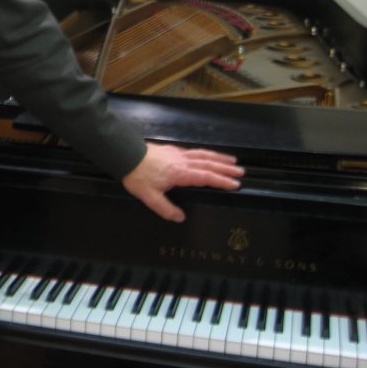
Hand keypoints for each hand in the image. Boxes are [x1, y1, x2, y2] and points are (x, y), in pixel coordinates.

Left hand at [121, 142, 242, 222]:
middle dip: (226, 169)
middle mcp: (182, 162)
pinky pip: (194, 151)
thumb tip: (180, 218)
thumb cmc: (137, 176)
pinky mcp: (172, 149)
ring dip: (219, 158)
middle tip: (241, 172)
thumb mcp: (149, 197)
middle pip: (209, 164)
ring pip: (203, 155)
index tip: (235, 184)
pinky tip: (208, 155)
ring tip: (232, 161)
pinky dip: (206, 153)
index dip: (221, 181)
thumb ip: (166, 209)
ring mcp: (178, 154)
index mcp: (180, 174)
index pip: (206, 177)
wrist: (126, 155)